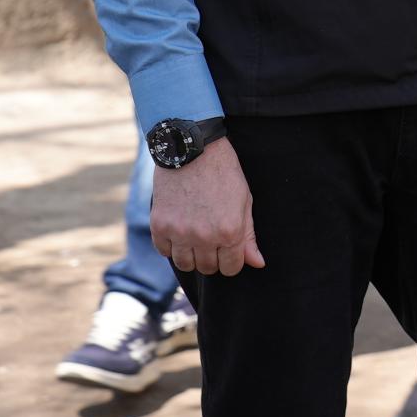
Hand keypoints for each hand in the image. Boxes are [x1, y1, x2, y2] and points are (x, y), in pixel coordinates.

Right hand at [150, 137, 264, 276]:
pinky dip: (171, 245)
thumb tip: (257, 264)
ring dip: (191, 254)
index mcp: (230, 231)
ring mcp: (179, 232)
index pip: (231, 268)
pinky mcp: (159, 226)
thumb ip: (248, 236)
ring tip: (195, 235)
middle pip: (208, 268)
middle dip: (212, 257)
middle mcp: (204, 237)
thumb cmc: (224, 172)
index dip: (231, 260)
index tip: (228, 249)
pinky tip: (179, 229)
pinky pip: (164, 251)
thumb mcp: (244, 200)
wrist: (193, 148)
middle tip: (211, 237)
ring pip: (185, 264)